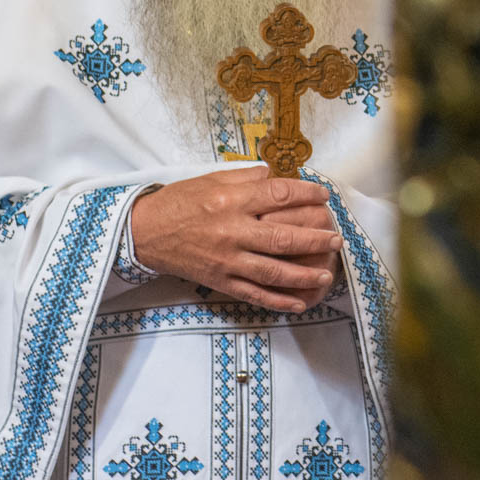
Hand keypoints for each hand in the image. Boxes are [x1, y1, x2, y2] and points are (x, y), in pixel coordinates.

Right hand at [129, 166, 343, 311]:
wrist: (142, 232)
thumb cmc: (180, 202)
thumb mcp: (213, 179)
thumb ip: (248, 178)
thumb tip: (279, 176)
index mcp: (232, 201)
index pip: (279, 195)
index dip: (307, 194)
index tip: (324, 196)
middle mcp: (232, 232)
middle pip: (282, 237)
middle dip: (315, 239)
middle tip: (336, 239)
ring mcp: (226, 260)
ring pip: (273, 271)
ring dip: (304, 274)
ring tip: (326, 273)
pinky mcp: (219, 281)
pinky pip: (253, 294)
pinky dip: (278, 301)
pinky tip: (299, 302)